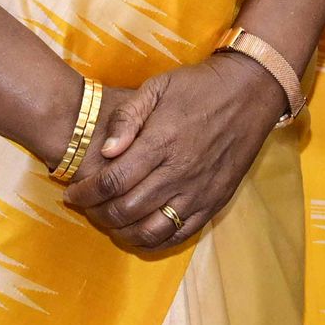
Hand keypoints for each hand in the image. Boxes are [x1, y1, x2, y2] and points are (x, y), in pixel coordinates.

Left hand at [65, 56, 284, 251]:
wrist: (252, 90)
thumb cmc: (198, 86)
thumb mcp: (157, 87)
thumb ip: (127, 118)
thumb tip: (105, 151)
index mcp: (161, 142)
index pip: (112, 182)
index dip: (85, 193)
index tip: (72, 193)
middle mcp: (179, 172)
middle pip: (126, 210)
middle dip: (97, 213)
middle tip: (88, 206)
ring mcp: (199, 190)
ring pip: (150, 230)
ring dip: (122, 231)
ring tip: (112, 220)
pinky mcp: (215, 201)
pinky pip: (179, 234)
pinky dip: (154, 239)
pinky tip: (142, 228)